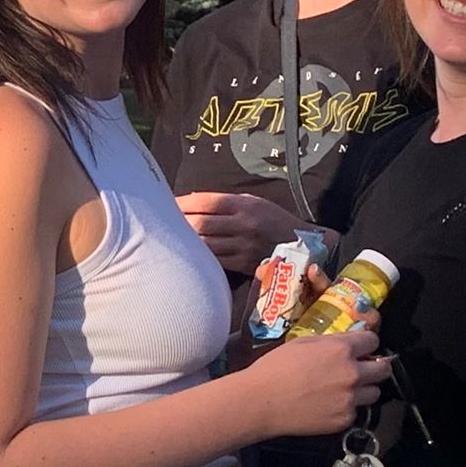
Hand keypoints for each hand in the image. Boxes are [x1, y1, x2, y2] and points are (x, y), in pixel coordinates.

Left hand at [176, 192, 304, 273]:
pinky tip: (187, 254)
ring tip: (169, 238)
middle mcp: (244, 224)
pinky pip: (214, 261)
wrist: (304, 247)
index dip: (182, 202)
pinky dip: (197, 256)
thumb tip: (190, 201)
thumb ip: (226, 202)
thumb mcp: (255, 202)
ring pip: (204, 244)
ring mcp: (243, 246)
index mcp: (246, 205)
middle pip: (200, 223)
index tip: (167, 202)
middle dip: (178, 222)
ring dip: (184, 241)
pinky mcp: (243, 265)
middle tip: (162, 221)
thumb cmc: (273, 220)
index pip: (206, 201)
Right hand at [251, 324, 389, 436]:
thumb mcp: (302, 343)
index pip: (373, 341)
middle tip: (363, 370)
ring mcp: (350, 399)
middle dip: (375, 367)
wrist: (261, 402)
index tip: (362, 349)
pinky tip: (328, 406)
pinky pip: (356, 412)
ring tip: (345, 391)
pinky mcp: (344, 419)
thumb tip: (348, 343)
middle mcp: (352, 374)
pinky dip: (346, 408)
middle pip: (383, 369)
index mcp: (341, 350)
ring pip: (374, 393)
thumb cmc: (274, 368)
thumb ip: (330, 343)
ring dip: (364, 390)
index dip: (367, 344)